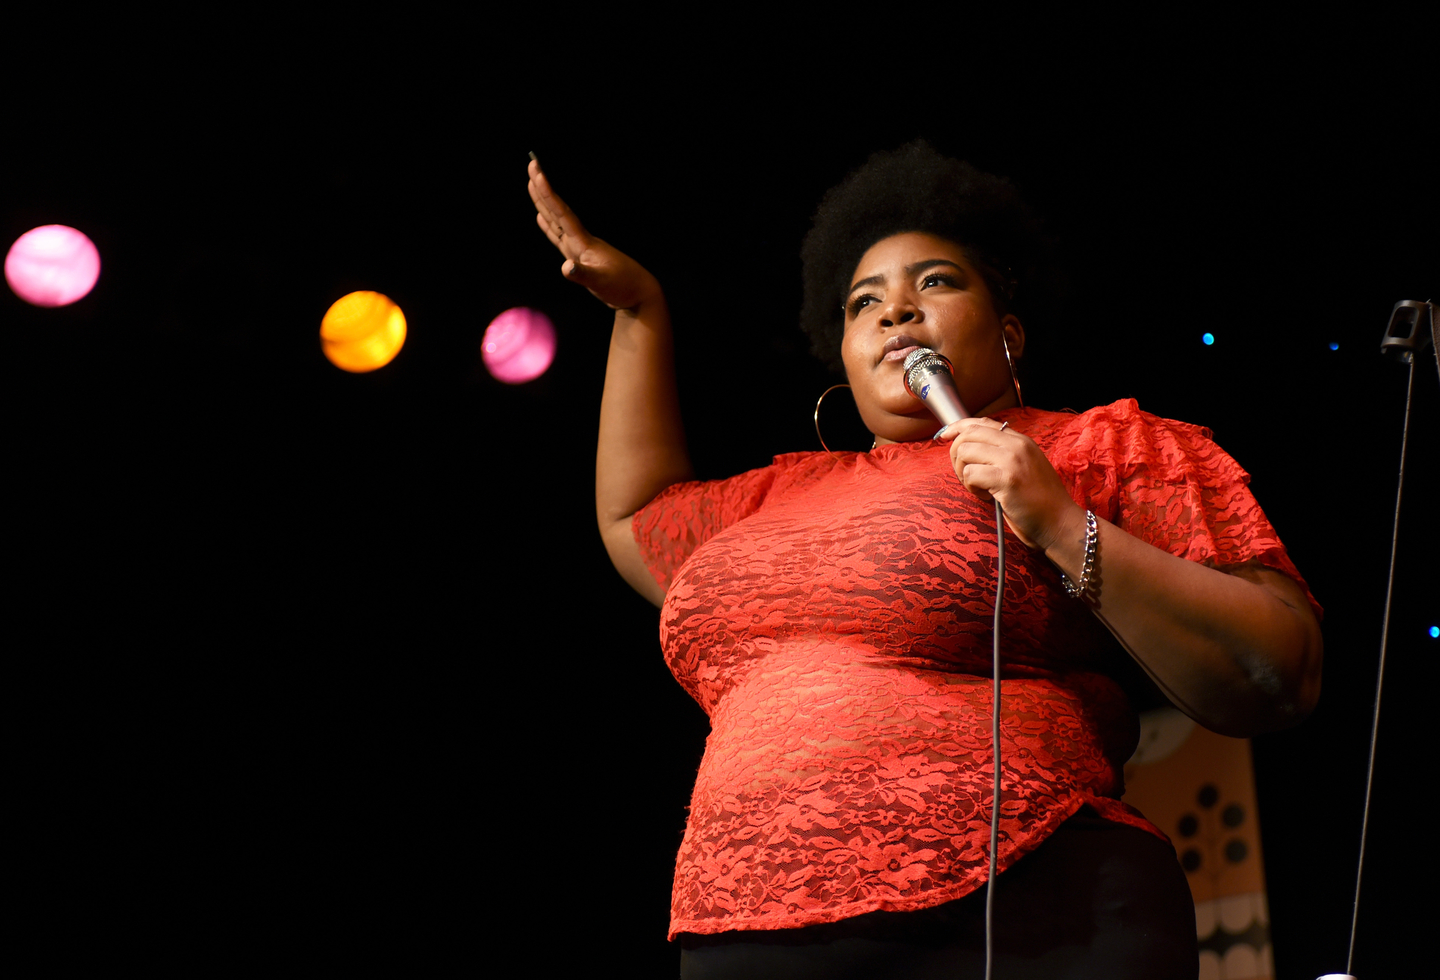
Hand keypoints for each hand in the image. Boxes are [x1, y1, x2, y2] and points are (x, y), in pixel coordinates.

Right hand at [528, 157, 661, 310]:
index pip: (562, 213)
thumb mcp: (600, 283)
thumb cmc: (622, 287)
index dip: (548, 193)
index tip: (538, 171)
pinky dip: (549, 226)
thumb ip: (582, 275)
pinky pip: (559, 236)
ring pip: (556, 220)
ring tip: (532, 185)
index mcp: (584, 242)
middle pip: (557, 210)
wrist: (638, 294)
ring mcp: (580, 248)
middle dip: (543, 189)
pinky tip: (542, 218)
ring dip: (544, 203)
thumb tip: (566, 267)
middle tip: (532, 164)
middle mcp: (580, 240)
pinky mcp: (580, 257)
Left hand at [936, 418, 1085, 551]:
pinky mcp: (1006, 479)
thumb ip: (1002, 454)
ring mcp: (1012, 460)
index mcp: (1020, 440)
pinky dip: (971, 488)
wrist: (1059, 522)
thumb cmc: (1038, 501)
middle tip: (965, 475)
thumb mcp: (1024, 467)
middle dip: (956, 455)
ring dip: (963, 474)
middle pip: (968, 434)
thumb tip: (967, 446)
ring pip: (965, 453)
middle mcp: (1016, 445)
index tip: (944, 436)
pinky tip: (987, 497)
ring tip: (979, 488)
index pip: (982, 422)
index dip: (958, 427)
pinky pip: (970, 474)